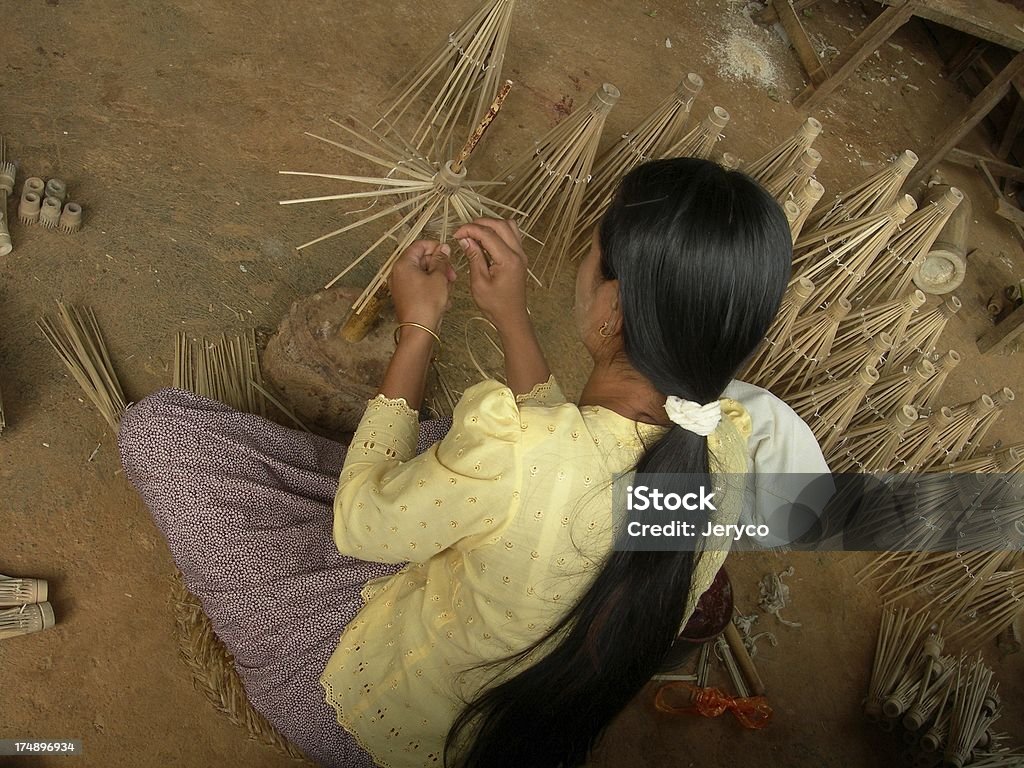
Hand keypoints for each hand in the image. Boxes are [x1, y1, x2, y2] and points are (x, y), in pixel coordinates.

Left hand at [388, 240, 456, 331]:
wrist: (419, 330)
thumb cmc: (426, 305)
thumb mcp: (439, 278)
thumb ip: (441, 260)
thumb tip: (443, 248)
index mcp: (403, 264)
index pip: (419, 245)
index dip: (435, 247)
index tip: (447, 253)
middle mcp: (398, 273)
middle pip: (421, 260)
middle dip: (439, 265)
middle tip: (451, 274)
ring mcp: (401, 286)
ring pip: (423, 274)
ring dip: (438, 278)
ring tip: (448, 289)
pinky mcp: (405, 296)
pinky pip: (420, 286)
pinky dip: (432, 288)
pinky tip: (443, 298)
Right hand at [454, 218, 529, 333]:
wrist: (511, 316)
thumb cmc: (495, 305)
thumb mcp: (479, 282)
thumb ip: (474, 257)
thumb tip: (465, 239)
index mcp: (508, 260)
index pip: (488, 234)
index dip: (469, 230)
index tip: (456, 234)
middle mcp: (518, 253)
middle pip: (500, 224)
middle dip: (480, 223)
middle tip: (464, 231)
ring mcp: (521, 254)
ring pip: (509, 226)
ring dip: (491, 225)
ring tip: (475, 233)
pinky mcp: (520, 256)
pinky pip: (512, 235)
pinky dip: (498, 232)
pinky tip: (485, 240)